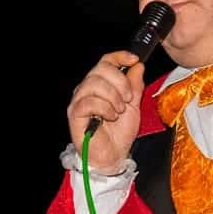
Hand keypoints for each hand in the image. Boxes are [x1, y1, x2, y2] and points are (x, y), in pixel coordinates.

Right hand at [66, 51, 145, 169]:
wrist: (113, 157)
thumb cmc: (119, 134)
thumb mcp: (134, 106)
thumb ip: (135, 86)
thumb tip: (138, 66)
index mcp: (101, 85)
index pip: (106, 61)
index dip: (119, 57)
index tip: (134, 60)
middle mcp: (87, 89)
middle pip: (101, 68)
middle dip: (120, 82)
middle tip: (128, 98)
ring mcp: (79, 101)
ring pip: (95, 83)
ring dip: (113, 97)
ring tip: (119, 111)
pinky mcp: (75, 114)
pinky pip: (89, 101)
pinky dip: (105, 108)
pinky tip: (110, 117)